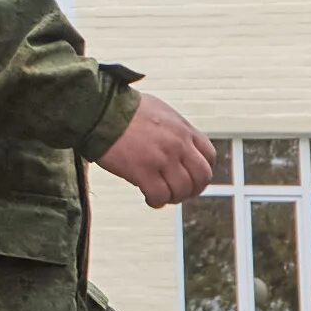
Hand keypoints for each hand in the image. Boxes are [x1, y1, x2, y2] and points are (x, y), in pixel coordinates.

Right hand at [97, 92, 213, 207]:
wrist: (100, 110)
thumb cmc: (124, 109)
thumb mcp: (160, 112)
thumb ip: (174, 129)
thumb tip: (179, 143)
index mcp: (184, 129)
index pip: (209, 157)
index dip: (202, 172)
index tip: (191, 177)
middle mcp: (178, 144)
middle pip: (202, 177)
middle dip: (193, 189)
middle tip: (179, 192)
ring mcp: (162, 158)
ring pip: (182, 190)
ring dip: (173, 197)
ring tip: (161, 195)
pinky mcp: (143, 171)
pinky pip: (160, 196)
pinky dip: (156, 202)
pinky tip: (149, 198)